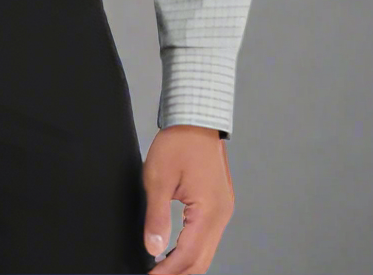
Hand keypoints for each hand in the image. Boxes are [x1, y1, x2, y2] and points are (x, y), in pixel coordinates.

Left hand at [142, 125, 234, 273]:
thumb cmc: (178, 142)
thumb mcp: (158, 178)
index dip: (167, 272)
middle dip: (178, 273)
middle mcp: (222, 215)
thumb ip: (157, 217)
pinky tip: (176, 251)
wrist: (196, 119)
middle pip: (202, 260)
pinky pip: (208, 237)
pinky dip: (192, 249)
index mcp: (209, 212)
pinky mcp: (220, 204)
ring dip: (186, 263)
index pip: (188, 256)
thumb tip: (153, 248)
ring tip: (162, 269)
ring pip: (207, 251)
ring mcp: (224, 210)